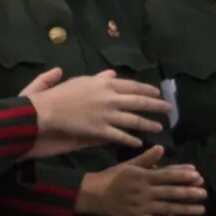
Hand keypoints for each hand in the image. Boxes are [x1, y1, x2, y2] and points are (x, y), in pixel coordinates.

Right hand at [21, 68, 169, 157]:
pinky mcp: (100, 130)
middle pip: (139, 102)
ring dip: (148, 124)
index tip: (157, 93)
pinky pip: (120, 136)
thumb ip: (98, 78)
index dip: (146, 90)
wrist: (46, 111)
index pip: (132, 86)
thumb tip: (112, 73)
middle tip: (168, 109)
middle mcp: (110, 99)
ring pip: (133, 120)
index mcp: (104, 85)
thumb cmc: (59, 94)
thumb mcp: (80, 81)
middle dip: (156, 105)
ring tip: (159, 127)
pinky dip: (130, 139)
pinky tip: (139, 142)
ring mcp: (106, 115)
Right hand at [76, 146, 208, 215]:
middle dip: (188, 193)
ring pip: (166, 208)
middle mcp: (143, 192)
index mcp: (142, 177)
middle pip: (170, 192)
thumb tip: (161, 147)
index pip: (166, 175)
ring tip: (201, 210)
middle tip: (204, 193)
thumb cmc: (111, 177)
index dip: (182, 175)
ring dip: (185, 210)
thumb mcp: (127, 165)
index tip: (197, 175)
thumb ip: (146, 158)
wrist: (91, 194)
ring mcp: (140, 207)